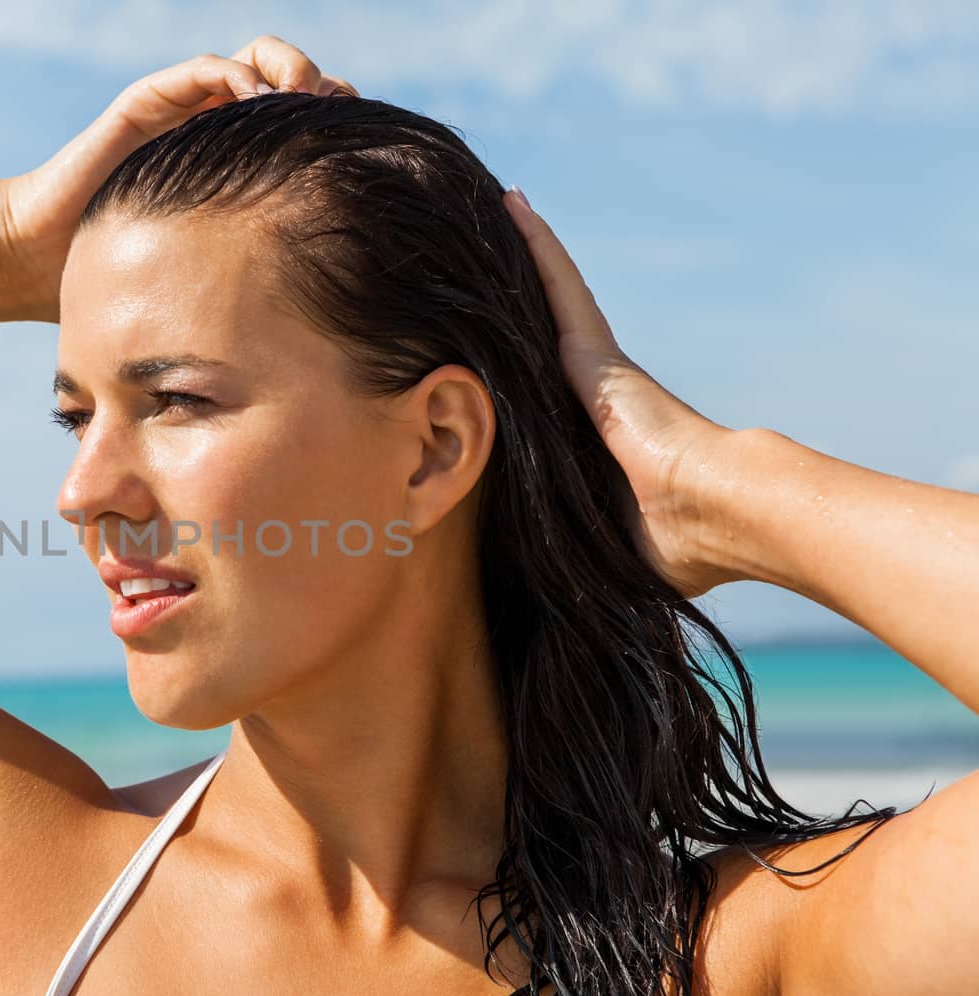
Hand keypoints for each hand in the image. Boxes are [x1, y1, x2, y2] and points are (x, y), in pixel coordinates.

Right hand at [0, 36, 357, 321]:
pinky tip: (261, 105)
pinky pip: (208, 69)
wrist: (40, 263)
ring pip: (261, 62)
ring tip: (312, 106)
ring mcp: (186, 114)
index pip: (311, 137)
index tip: (371, 163)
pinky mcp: (151, 103)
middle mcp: (218, 137)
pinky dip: (242, 75)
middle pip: (300, 91)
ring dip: (295, 74)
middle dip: (332, 100)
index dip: (345, 138)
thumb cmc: (124, 294)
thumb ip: (264, 294)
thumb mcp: (215, 292)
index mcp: (241, 178)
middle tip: (349, 132)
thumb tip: (344, 327)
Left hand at [502, 187, 745, 599]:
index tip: (472, 349)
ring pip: (538, 300)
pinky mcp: (595, 350)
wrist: (718, 513)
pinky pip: (557, 286)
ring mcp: (590, 367)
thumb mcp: (593, 548)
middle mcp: (582, 393)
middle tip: (459, 258)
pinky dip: (535, 245)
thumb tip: (536, 609)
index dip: (504, 368)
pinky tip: (510, 204)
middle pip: (527, 334)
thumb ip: (563, 555)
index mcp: (581, 438)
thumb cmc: (672, 544)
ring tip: (479, 212)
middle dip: (498, 300)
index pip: (530, 394)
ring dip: (512, 258)